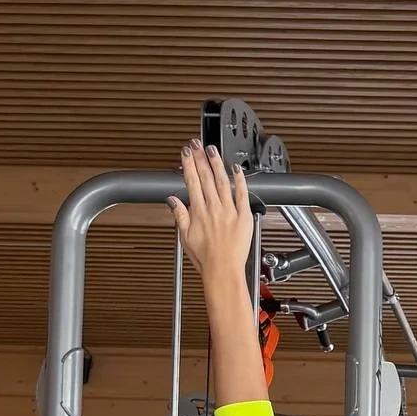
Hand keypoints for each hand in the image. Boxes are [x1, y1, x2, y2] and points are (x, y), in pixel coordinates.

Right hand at [169, 140, 253, 284]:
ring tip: (212, 150)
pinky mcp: (244, 216)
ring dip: (216, 164)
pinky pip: (242, 194)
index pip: (191, 182)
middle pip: (205, 177)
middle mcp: (214, 208)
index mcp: (198, 212)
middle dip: (200, 158)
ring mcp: (229, 211)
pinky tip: (236, 169)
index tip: (186, 153)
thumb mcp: (185, 237)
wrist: (223, 270)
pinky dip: (240, 180)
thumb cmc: (206, 258)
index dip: (188, 165)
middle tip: (196, 145)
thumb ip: (180, 215)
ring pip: (222, 181)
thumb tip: (173, 200)